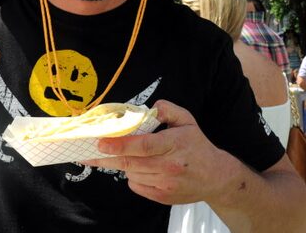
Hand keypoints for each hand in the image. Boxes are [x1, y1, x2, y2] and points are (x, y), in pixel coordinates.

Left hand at [81, 100, 233, 205]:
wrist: (216, 177)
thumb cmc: (197, 146)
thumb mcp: (187, 120)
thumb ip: (167, 109)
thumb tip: (149, 108)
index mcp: (174, 144)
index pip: (142, 146)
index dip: (120, 144)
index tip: (101, 143)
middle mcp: (169, 166)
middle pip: (131, 162)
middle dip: (107, 157)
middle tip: (90, 152)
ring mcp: (166, 184)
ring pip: (132, 174)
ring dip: (124, 164)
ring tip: (125, 155)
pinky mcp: (163, 197)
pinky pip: (136, 186)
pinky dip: (132, 176)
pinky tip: (140, 168)